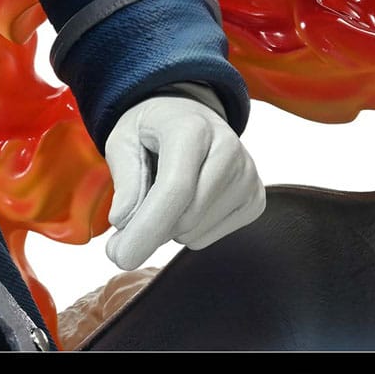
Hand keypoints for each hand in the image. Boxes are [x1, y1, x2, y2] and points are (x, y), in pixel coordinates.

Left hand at [103, 93, 264, 269]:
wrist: (188, 117)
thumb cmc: (150, 131)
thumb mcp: (123, 142)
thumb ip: (124, 179)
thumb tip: (123, 221)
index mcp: (192, 128)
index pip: (175, 188)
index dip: (147, 227)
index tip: (119, 257)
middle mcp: (228, 148)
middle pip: (188, 216)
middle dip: (149, 231)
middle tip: (127, 221)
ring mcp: (248, 175)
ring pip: (196, 232)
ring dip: (168, 227)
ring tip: (164, 194)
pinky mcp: (255, 199)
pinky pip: (209, 238)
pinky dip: (187, 231)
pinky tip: (185, 202)